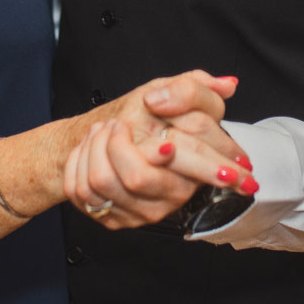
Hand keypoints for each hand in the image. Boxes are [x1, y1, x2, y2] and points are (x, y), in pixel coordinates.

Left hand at [67, 70, 254, 226]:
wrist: (111, 141)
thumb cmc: (147, 117)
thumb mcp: (174, 91)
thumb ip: (197, 88)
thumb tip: (226, 85)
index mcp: (195, 166)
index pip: (192, 163)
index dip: (172, 152)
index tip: (164, 147)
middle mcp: (173, 194)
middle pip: (137, 176)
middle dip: (116, 143)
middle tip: (116, 125)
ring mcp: (143, 211)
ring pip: (103, 181)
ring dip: (93, 146)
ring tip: (102, 131)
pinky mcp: (114, 218)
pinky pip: (81, 190)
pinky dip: (78, 161)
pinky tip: (88, 149)